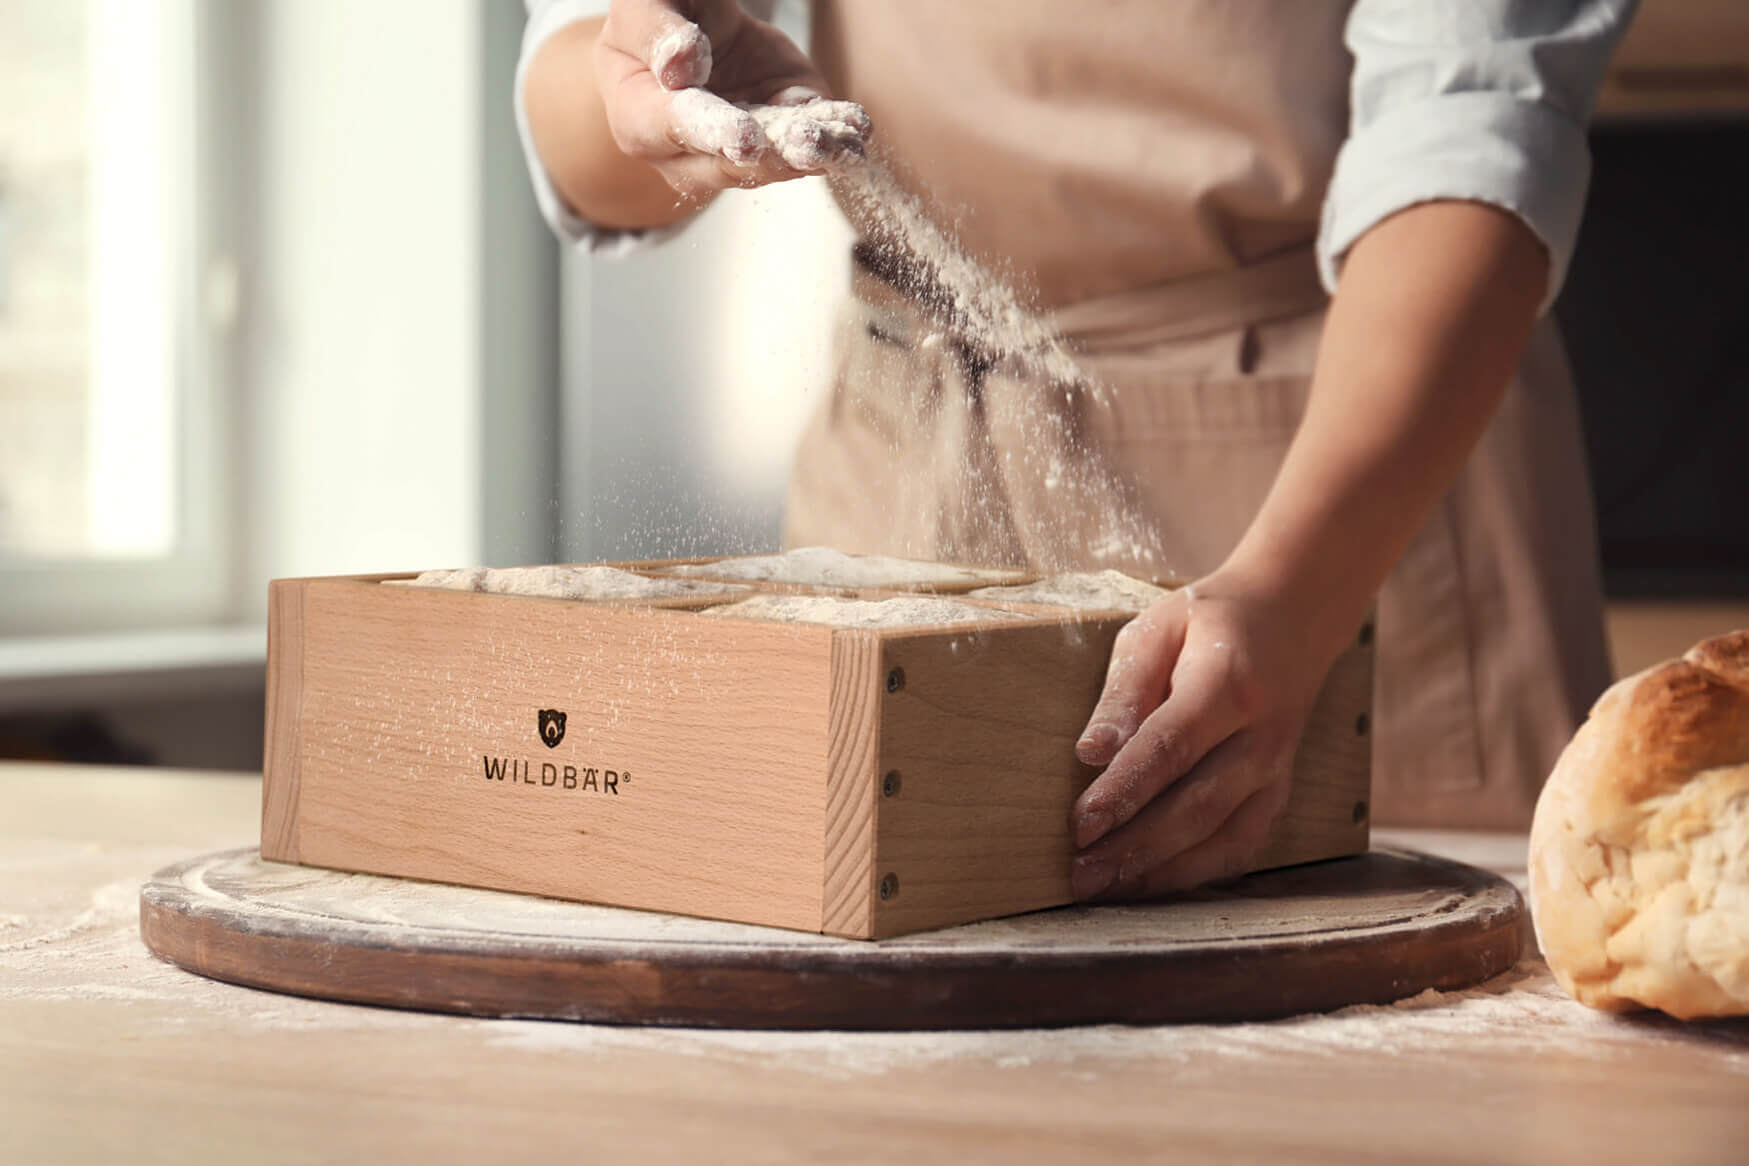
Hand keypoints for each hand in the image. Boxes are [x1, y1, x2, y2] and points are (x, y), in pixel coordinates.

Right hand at [596, 0, 871, 197]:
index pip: (677, 128)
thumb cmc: (656, 18)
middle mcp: (689, 152)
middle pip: (733, 162)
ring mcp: (738, 151)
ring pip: (777, 161)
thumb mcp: (644, 6)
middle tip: (809, 146)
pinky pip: (809, 145)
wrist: (688, 30)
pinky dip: (835, 138)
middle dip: (776, 155)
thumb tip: (682, 65)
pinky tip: (856, 128)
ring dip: (814, 154)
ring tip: (843, 142)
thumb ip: (654, 32)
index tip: (744, 139)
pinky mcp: (780, 137)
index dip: (712, 134)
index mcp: (640, 118)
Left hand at [1068, 571, 1332, 899]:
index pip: (1171, 748)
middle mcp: (1261, 737)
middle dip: (1136, 847)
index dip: (1125, 791)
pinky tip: (1151, 885)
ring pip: (1223, 838)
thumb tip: (1091, 753)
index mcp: (1228, 684)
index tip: (1081, 825)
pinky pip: (1242, 847)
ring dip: (1162, 872)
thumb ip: (1125, 690)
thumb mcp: (1157, 629)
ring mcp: (1277, 771)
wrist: (1293, 619)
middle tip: (1082, 873)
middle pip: (1198, 805)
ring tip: (1105, 888)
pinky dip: (1198, 874)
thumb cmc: (1210, 622)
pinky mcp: (1278, 793)